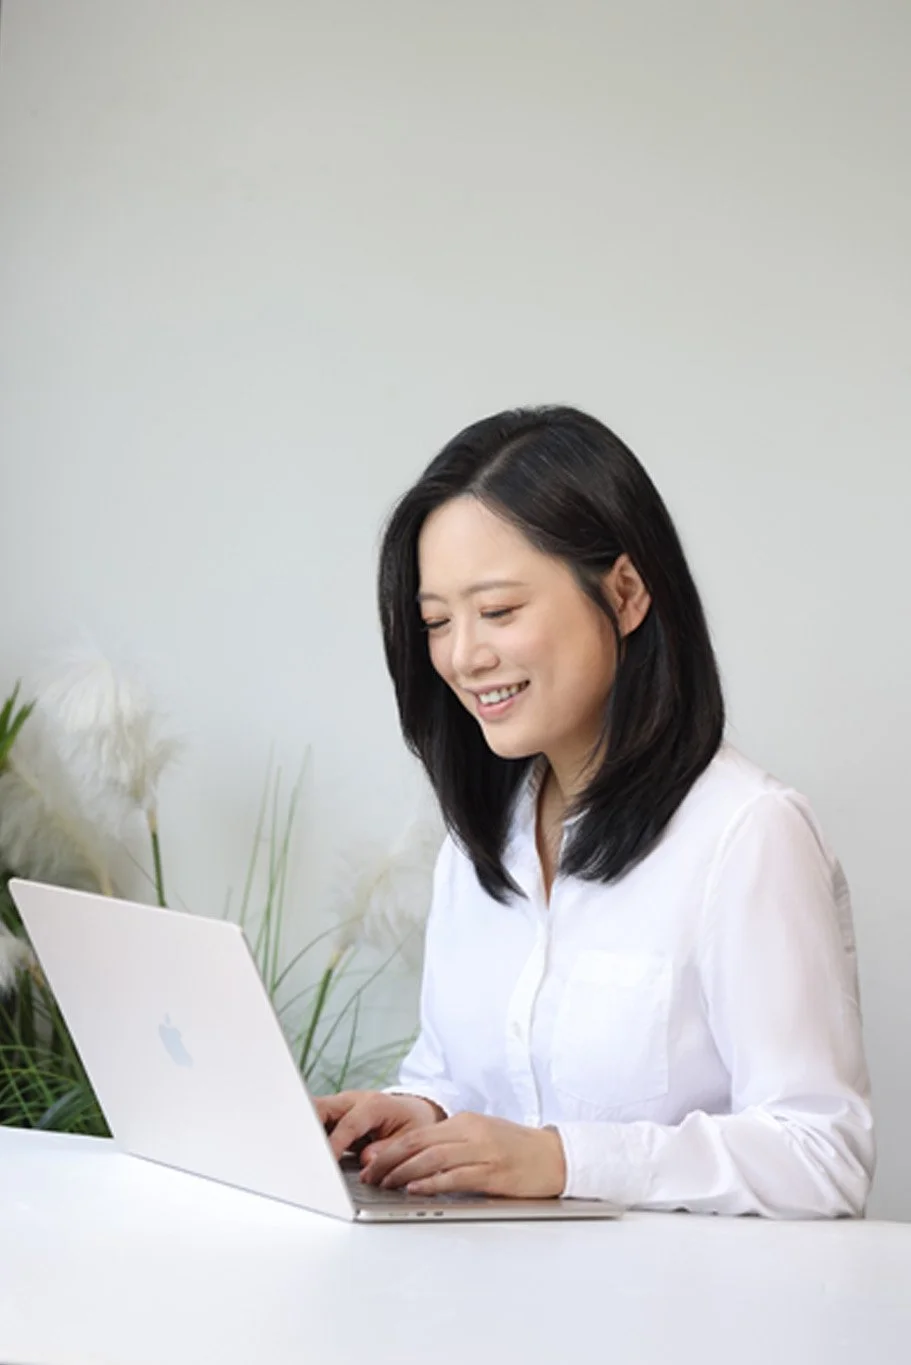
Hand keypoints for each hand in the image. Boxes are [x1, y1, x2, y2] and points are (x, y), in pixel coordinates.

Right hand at [314, 1090, 443, 1161]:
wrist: (414, 1109)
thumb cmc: (412, 1123)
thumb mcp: (411, 1138)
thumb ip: (389, 1150)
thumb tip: (367, 1162)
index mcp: (374, 1105)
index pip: (347, 1125)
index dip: (334, 1146)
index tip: (325, 1166)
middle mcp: (353, 1101)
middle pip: (320, 1108)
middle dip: (308, 1128)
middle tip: (301, 1153)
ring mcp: (341, 1106)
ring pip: (313, 1112)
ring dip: (307, 1132)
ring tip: (300, 1155)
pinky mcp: (335, 1115)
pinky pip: (317, 1122)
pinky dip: (311, 1137)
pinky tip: (307, 1153)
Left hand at [360, 1112, 566, 1198]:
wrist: (556, 1156)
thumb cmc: (518, 1149)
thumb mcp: (482, 1135)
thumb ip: (452, 1142)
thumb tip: (416, 1158)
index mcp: (466, 1121)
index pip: (417, 1133)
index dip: (389, 1149)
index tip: (371, 1163)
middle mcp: (471, 1132)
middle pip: (419, 1143)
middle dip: (388, 1160)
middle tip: (369, 1176)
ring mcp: (483, 1151)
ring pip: (432, 1159)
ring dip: (403, 1173)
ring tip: (384, 1184)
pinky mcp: (493, 1173)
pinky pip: (455, 1177)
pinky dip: (432, 1183)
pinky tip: (415, 1190)